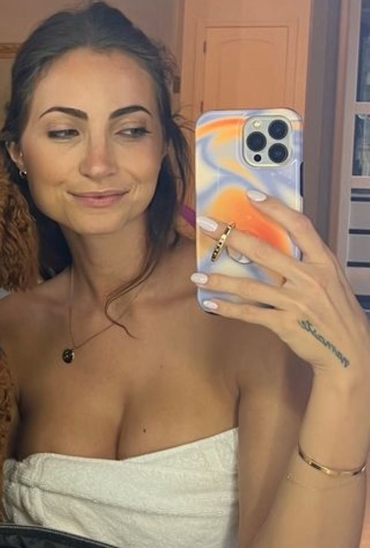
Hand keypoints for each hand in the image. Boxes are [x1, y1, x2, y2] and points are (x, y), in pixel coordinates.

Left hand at [192, 192, 369, 379]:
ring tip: (198, 274)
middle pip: (263, 251)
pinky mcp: (285, 324)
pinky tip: (210, 303)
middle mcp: (309, 278)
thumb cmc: (338, 312)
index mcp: (323, 262)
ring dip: (220, 279)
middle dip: (230, 236)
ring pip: (249, 286)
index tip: (251, 195)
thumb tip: (276, 242)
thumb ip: (307, 261)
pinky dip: (228, 308)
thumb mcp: (331, 279)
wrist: (349, 351)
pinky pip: (250, 313)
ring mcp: (296, 302)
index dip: (274, 208)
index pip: (298, 225)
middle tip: (207, 225)